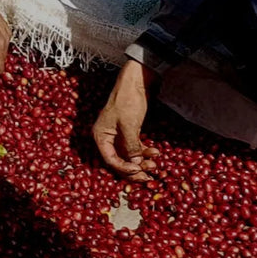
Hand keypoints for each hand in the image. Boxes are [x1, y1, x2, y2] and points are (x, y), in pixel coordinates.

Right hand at [92, 60, 160, 181]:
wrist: (136, 81)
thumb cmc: (127, 100)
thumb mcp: (128, 125)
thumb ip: (130, 146)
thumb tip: (134, 166)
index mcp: (101, 136)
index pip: (110, 159)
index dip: (124, 168)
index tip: (137, 171)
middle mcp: (108, 138)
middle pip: (120, 160)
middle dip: (135, 169)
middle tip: (148, 177)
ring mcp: (119, 135)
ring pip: (129, 156)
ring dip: (142, 161)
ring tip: (155, 164)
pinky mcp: (129, 131)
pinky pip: (135, 147)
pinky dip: (145, 152)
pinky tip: (155, 152)